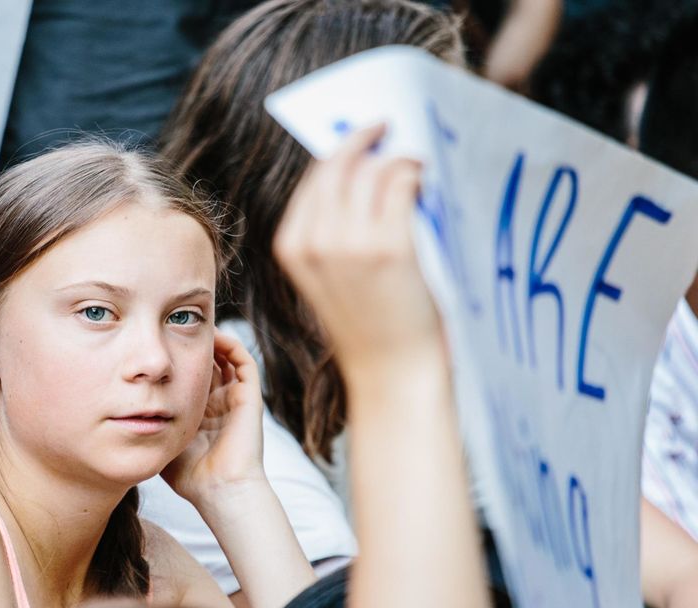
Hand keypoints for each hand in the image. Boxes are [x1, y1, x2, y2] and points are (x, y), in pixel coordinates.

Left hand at [161, 332, 264, 504]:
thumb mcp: (159, 440)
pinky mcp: (250, 397)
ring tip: (192, 324)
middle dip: (191, 344)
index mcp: (199, 413)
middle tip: (171, 324)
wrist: (219, 490)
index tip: (154, 344)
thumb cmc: (188, 474)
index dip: (174, 360)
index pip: (187, 376)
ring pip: (226, 358)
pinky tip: (212, 335)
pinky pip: (243, 361)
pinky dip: (230, 344)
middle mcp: (218, 403)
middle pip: (206, 363)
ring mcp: (234, 399)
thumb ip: (145, 423)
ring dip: (211, 340)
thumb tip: (116, 408)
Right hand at [271, 123, 442, 390]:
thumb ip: (334, 231)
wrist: (392, 373)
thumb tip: (365, 173)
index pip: (314, 180)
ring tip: (415, 163)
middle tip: (387, 127)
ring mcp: (351, 244)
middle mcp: (315, 242)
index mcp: (292, 247)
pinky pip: (400, 184)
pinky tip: (423, 179)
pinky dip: (414, 173)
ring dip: (396, 158)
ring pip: (371, 171)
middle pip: (338, 166)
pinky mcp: (389, 248)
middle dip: (363, 140)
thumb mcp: (331, 276)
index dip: (340, 153)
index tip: (363, 138)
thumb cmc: (369, 326)